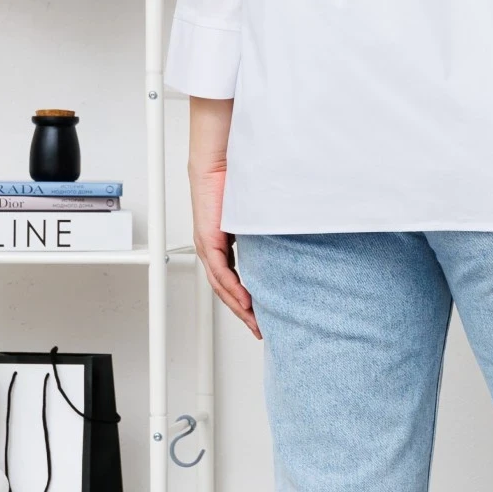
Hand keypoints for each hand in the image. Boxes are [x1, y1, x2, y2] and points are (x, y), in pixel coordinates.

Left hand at [191, 159, 259, 335]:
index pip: (231, 281)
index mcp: (221, 244)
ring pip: (222, 287)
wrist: (217, 163)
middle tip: (258, 328)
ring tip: (254, 321)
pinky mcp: (208, 241)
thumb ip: (261, 231)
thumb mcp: (252, 214)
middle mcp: (211, 250)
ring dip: (239, 307)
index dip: (244, 301)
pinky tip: (245, 301)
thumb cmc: (233, 182)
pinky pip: (221, 273)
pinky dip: (233, 289)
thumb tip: (283, 238)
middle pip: (225, 291)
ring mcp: (208, 247)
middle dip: (243, 313)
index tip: (259, 315)